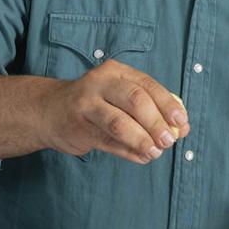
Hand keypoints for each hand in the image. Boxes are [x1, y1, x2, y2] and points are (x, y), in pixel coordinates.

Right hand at [40, 60, 189, 163]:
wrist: (47, 110)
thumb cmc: (96, 102)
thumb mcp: (120, 95)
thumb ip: (150, 109)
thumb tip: (181, 129)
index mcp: (116, 71)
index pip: (148, 86)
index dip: (168, 105)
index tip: (181, 122)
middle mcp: (100, 83)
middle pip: (135, 101)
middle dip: (156, 123)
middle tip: (169, 140)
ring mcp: (86, 105)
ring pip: (119, 123)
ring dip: (142, 140)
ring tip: (155, 152)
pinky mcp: (78, 128)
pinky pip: (108, 142)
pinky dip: (128, 152)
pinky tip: (142, 157)